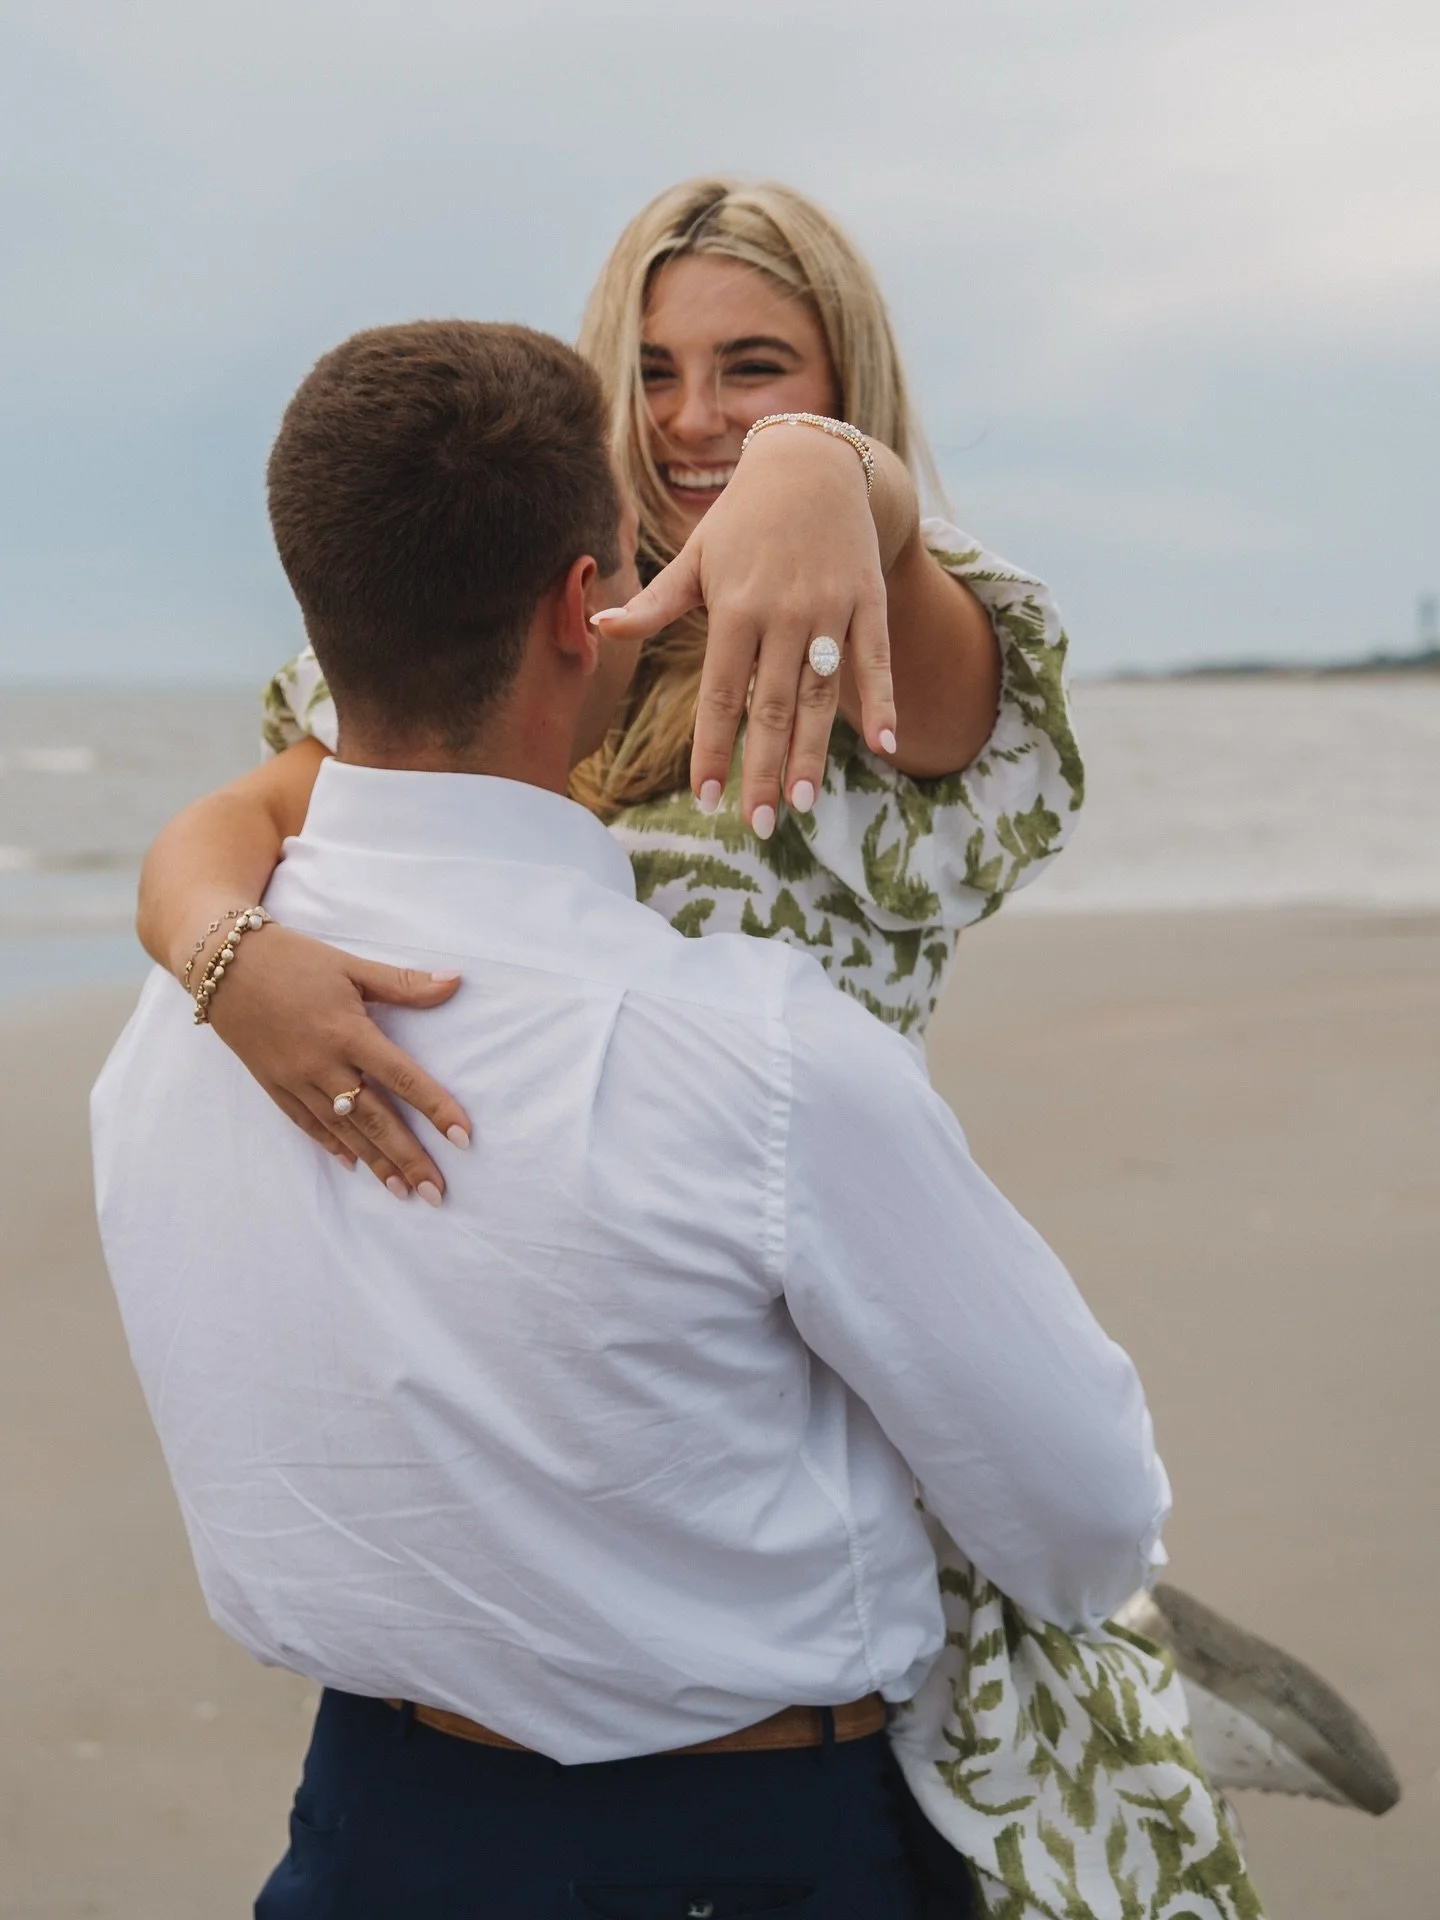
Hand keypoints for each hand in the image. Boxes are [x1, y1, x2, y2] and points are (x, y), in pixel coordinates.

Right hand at [204, 922, 471, 1202]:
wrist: (221, 963)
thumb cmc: (293, 959)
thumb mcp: (350, 965)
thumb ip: (403, 983)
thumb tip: (456, 982)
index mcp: (348, 1033)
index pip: (402, 1078)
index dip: (435, 1109)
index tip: (464, 1138)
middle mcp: (323, 1064)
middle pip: (374, 1119)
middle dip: (408, 1158)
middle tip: (436, 1193)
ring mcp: (295, 1079)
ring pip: (343, 1129)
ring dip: (375, 1162)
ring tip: (403, 1191)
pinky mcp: (273, 1084)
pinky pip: (306, 1123)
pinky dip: (332, 1145)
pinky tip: (353, 1164)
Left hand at [594, 427, 898, 832]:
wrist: (813, 462)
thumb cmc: (741, 519)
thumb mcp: (694, 557)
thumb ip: (654, 603)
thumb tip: (600, 629)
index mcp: (734, 607)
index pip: (719, 694)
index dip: (712, 748)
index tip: (707, 798)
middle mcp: (783, 612)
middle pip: (770, 706)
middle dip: (762, 769)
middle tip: (757, 825)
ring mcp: (831, 608)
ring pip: (821, 694)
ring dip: (812, 752)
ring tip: (802, 804)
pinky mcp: (869, 600)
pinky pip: (876, 660)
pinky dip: (883, 701)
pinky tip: (886, 746)